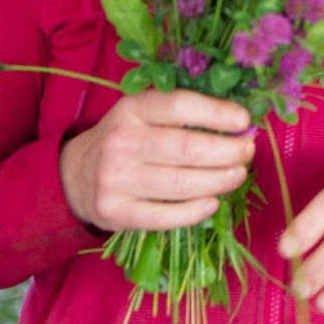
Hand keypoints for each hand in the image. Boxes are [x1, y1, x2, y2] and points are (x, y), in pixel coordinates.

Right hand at [58, 90, 253, 230]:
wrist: (75, 174)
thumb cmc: (129, 139)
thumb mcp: (145, 115)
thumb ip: (185, 115)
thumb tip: (240, 124)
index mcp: (131, 110)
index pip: (179, 106)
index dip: (217, 113)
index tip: (244, 121)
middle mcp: (121, 142)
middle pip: (186, 148)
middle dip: (227, 152)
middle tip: (247, 152)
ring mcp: (115, 179)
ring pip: (181, 184)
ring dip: (219, 181)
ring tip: (238, 175)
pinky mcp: (114, 212)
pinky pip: (164, 216)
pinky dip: (195, 211)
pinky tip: (213, 202)